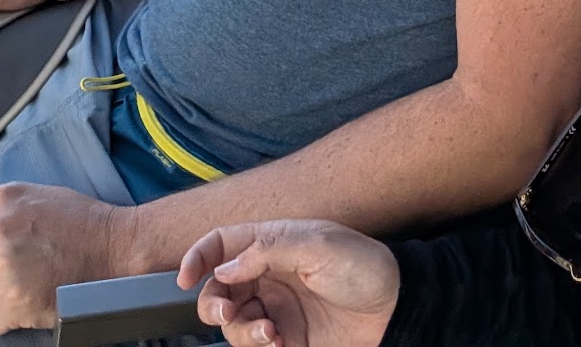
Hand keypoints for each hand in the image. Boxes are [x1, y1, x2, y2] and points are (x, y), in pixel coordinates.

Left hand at [0, 184, 121, 333]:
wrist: (118, 246)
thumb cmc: (84, 223)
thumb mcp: (40, 199)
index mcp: (1, 201)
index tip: (20, 248)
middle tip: (34, 264)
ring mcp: (3, 265)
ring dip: (6, 292)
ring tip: (40, 278)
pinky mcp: (12, 298)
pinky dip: (13, 315)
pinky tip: (37, 297)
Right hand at [180, 220, 399, 346]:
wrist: (396, 309)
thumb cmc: (364, 266)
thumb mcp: (320, 245)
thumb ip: (270, 249)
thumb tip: (226, 266)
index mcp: (274, 243)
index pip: (223, 243)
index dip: (199, 255)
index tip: (184, 278)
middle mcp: (269, 275)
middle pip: (218, 289)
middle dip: (213, 302)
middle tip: (227, 313)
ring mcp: (276, 308)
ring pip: (233, 322)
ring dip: (241, 329)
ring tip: (270, 332)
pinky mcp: (286, 338)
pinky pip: (253, 345)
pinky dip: (257, 346)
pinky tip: (279, 341)